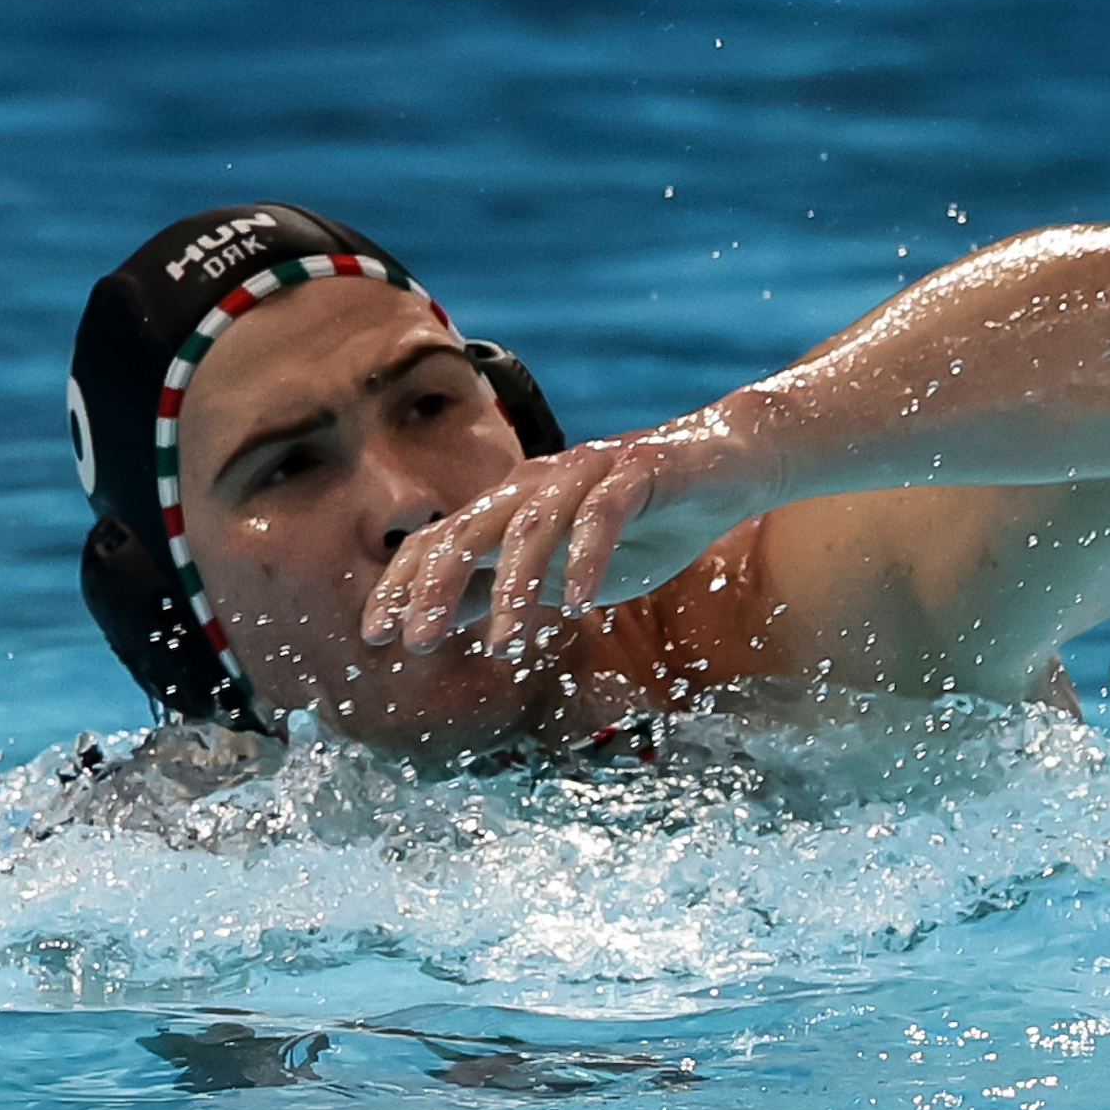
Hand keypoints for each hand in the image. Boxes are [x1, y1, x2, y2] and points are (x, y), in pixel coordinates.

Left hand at [362, 420, 754, 661]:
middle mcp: (538, 481)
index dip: (404, 585)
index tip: (378, 637)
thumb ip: (503, 585)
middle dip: (436, 586)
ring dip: (512, 587)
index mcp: (512, 505)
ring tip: (506, 644)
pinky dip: (585, 557)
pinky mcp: (639, 468)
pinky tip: (579, 603)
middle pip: (469, 529)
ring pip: (531, 525)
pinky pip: (602, 512)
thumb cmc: (644, 522)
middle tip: (418, 641)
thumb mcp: (565, 570)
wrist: (731, 465)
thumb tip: (436, 620)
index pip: (440, 539)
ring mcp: (587, 470)